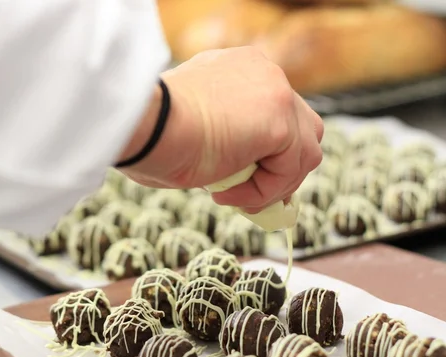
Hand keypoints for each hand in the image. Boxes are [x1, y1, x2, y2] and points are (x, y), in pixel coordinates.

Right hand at [117, 46, 322, 212]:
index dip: (266, 152)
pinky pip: (289, 170)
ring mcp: (276, 92)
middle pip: (302, 128)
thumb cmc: (148, 133)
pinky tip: (224, 194)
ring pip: (304, 152)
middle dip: (282, 168)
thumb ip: (223, 138)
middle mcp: (263, 72)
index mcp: (239, 69)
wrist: (142, 125)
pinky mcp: (279, 120)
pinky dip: (263, 191)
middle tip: (252, 196)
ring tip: (232, 197)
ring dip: (271, 185)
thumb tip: (234, 176)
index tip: (240, 180)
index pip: (275, 111)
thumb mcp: (191, 128)